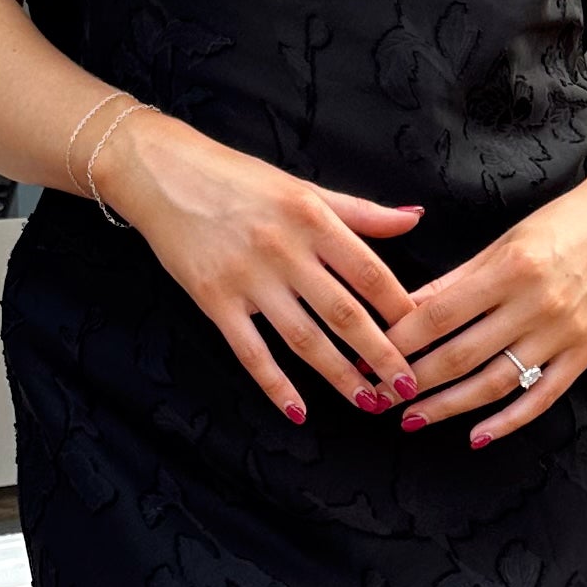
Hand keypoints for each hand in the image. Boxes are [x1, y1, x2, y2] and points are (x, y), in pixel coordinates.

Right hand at [96, 108, 424, 422]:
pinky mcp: (214, 300)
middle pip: (344, 312)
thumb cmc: (237, 179)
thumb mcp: (302, 186)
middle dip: (381, 354)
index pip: (370, 271)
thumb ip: (359, 211)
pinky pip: (251, 352)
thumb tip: (414, 218)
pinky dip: (276, 385)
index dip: (401, 308)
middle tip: (407, 386)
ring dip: (339, 376)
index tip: (424, 336)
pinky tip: (299, 411)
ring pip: (304, 338)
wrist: (162, 174)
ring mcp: (248, 278)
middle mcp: (284, 249)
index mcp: (312, 217)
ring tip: (368, 402)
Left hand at [380, 167, 586, 446]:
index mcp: (511, 268)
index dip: (399, 341)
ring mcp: (563, 333)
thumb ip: (454, 281)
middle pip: (461, 355)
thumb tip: (403, 310)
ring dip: (449, 407)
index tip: (369, 357)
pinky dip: (507, 422)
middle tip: (380, 396)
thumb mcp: (502, 242)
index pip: (440, 315)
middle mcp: (538, 304)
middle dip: (414, 381)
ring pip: (495, 383)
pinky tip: (476, 435)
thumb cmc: (561, 225)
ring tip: (412, 419)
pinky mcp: (584, 354)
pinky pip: (540, 397)